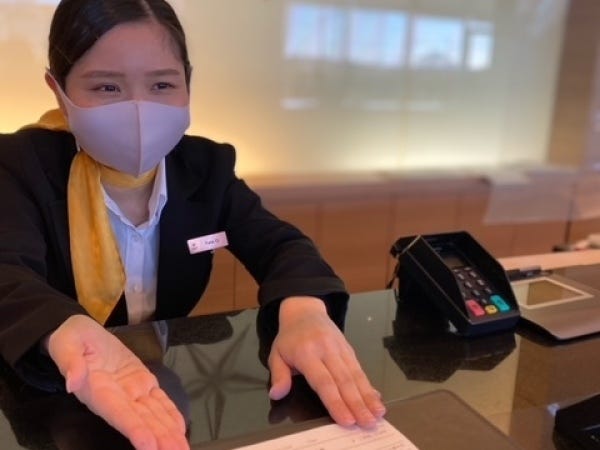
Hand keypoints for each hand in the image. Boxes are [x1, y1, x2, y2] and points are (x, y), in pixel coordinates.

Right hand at [46, 315, 187, 449]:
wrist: (81, 333)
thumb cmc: (70, 340)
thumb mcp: (66, 343)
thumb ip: (70, 362)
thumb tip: (72, 382)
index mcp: (97, 390)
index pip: (118, 413)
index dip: (133, 429)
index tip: (147, 445)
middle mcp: (116, 397)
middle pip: (140, 420)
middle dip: (158, 437)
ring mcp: (131, 390)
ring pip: (152, 413)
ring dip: (167, 431)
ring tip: (182, 448)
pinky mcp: (142, 381)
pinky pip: (158, 399)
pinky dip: (170, 413)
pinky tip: (180, 428)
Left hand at [267, 297, 385, 427]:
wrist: (305, 311)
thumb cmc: (290, 337)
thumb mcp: (276, 354)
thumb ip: (279, 375)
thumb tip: (277, 394)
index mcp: (307, 353)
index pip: (324, 382)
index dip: (336, 402)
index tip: (346, 420)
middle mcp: (327, 350)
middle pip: (344, 381)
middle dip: (357, 404)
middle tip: (367, 423)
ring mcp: (341, 349)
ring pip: (356, 375)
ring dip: (368, 397)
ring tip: (378, 414)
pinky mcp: (349, 349)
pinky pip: (360, 369)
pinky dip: (369, 386)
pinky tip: (377, 399)